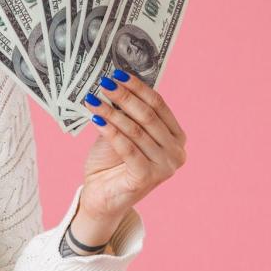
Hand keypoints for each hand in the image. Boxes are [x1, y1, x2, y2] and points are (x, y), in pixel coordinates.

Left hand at [77, 69, 187, 223]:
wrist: (101, 197)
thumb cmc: (112, 163)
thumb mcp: (120, 132)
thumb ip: (124, 114)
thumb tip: (113, 82)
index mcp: (176, 137)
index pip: (159, 105)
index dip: (138, 88)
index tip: (118, 74)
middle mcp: (177, 152)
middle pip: (148, 116)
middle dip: (124, 97)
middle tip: (103, 82)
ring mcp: (165, 167)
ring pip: (136, 131)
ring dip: (112, 113)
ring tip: (92, 99)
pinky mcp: (147, 178)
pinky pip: (127, 148)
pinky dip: (111, 132)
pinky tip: (96, 119)